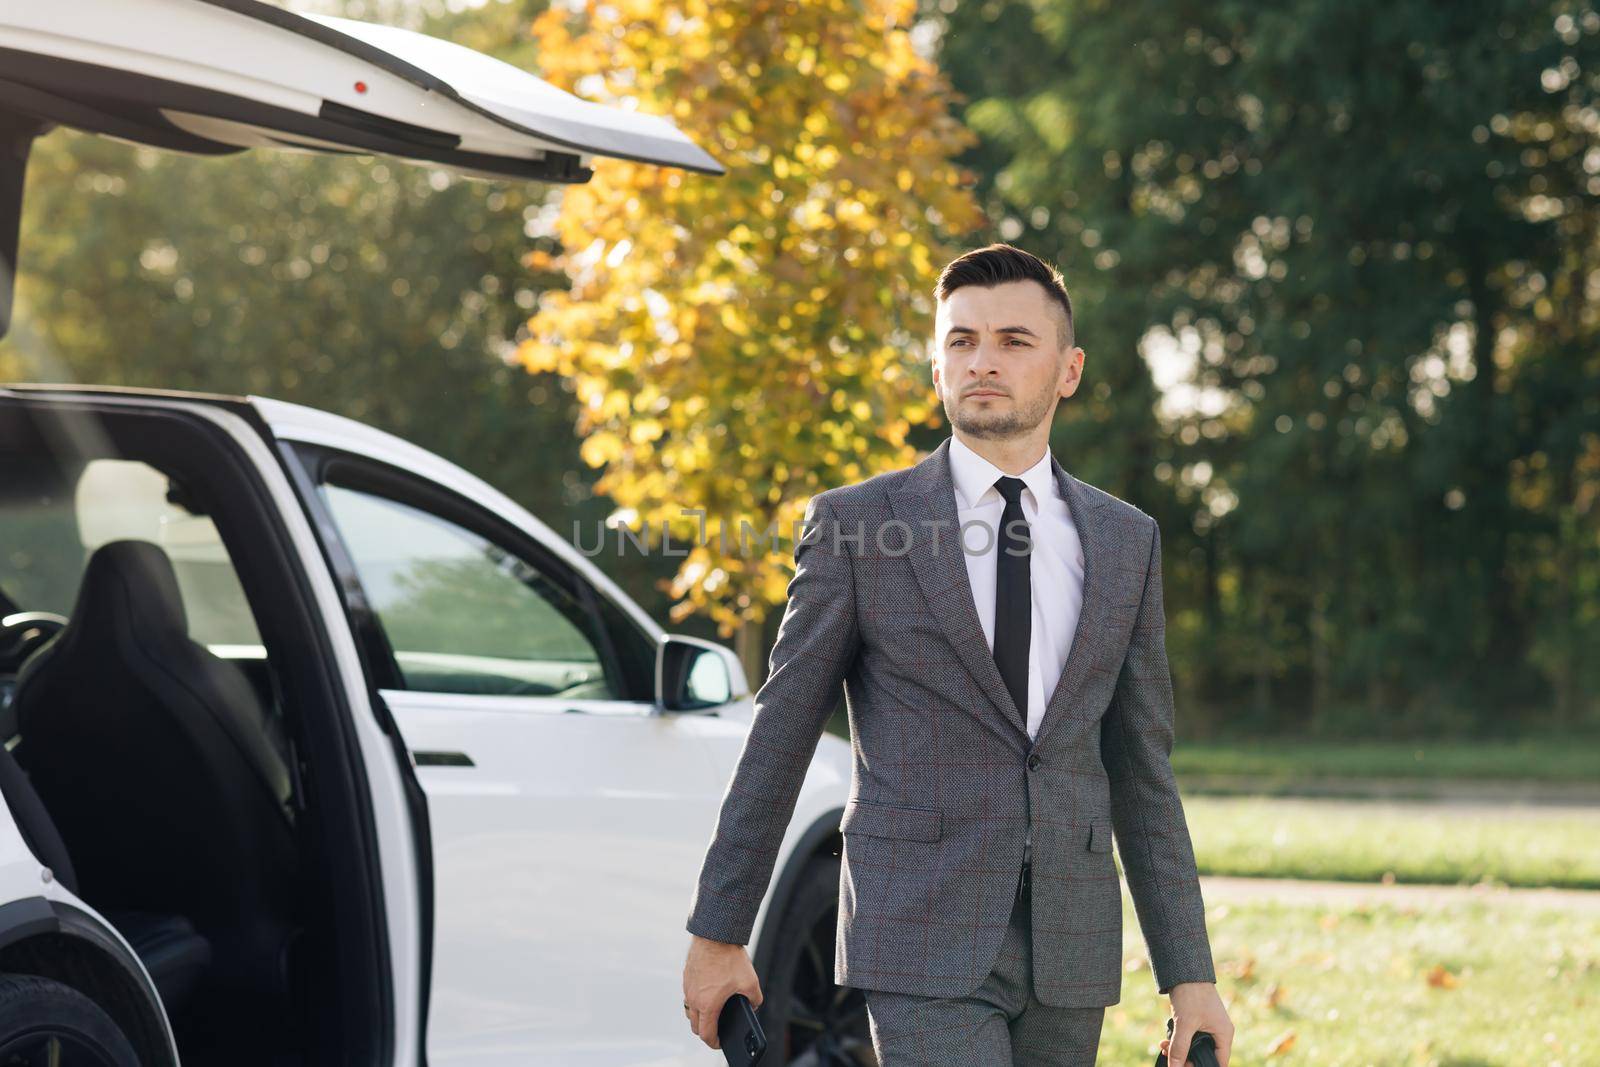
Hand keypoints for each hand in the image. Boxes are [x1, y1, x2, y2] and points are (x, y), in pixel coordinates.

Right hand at [683, 933, 763, 1049]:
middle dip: (706, 1031)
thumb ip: (755, 999)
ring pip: (690, 1010)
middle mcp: (694, 998)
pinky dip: (697, 999)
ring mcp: (688, 987)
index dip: (714, 1042)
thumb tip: (753, 1006)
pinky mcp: (687, 975)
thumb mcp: (751, 982)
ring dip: (699, 1016)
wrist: (715, 934)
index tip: (720, 1043)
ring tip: (712, 1012)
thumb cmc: (730, 958)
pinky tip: (709, 991)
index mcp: (708, 1004)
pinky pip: (689, 994)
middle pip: (695, 1025)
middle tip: (717, 1029)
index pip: (706, 1034)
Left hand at [1161, 981, 1232, 1065]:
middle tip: (1168, 1055)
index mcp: (1224, 1034)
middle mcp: (1219, 1032)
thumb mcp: (1184, 1024)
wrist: (1184, 970)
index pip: (1218, 1063)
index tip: (1184, 1066)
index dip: (1201, 1066)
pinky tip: (1165, 1040)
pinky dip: (1178, 1040)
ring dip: (1179, 1049)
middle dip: (1186, 1058)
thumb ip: (1179, 1048)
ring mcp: (1209, 1026)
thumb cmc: (1191, 994)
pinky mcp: (1198, 1021)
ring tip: (1163, 1046)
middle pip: (1204, 1055)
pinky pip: (1189, 1037)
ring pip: (1194, 1047)